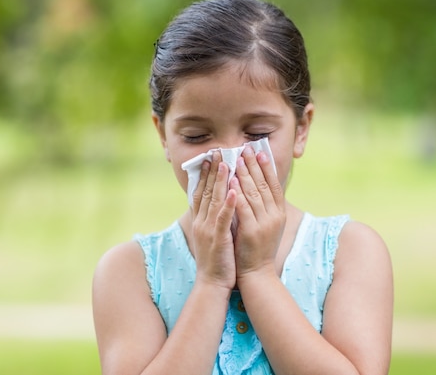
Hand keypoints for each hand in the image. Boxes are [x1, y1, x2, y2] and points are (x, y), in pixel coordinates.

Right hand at [191, 151, 236, 289]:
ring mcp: (209, 230)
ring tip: (226, 164)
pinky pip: (223, 219)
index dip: (205, 174)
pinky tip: (234, 192)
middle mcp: (201, 222)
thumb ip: (213, 218)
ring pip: (213, 201)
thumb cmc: (216, 259)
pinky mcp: (218, 239)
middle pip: (206, 191)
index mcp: (200, 220)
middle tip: (217, 152)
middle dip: (212, 171)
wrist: (212, 283)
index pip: (201, 192)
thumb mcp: (212, 235)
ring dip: (220, 181)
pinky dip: (228, 204)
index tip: (210, 157)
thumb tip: (218, 202)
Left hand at [230, 146, 285, 278]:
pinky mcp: (251, 231)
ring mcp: (264, 223)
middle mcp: (274, 216)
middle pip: (264, 184)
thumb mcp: (266, 225)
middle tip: (246, 148)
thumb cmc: (257, 249)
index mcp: (279, 213)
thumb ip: (263, 207)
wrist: (256, 274)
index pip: (274, 185)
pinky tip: (231, 181)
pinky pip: (243, 208)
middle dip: (254, 165)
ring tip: (237, 159)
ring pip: (254, 193)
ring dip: (245, 174)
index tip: (261, 151)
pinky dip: (237, 193)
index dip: (267, 167)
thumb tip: (256, 186)